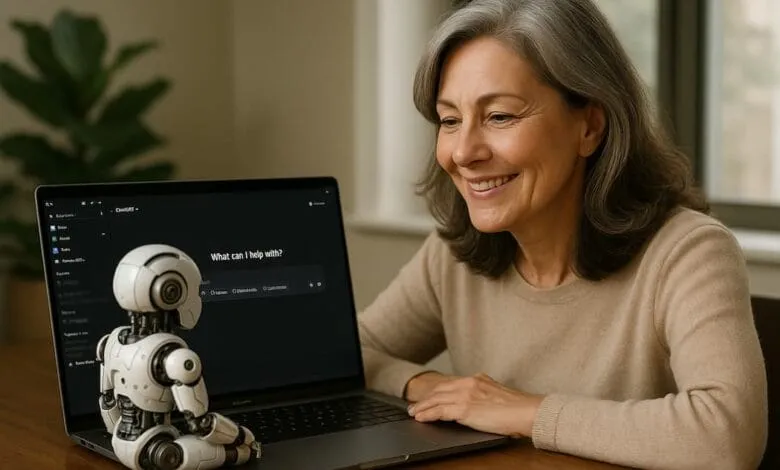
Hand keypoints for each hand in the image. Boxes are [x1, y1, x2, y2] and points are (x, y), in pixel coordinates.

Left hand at [407, 373, 543, 437]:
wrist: (527, 411)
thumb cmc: (518, 408)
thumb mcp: (498, 394)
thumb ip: (485, 394)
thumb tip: (478, 402)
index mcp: (477, 380)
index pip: (450, 384)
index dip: (436, 391)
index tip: (428, 397)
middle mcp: (469, 383)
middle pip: (439, 390)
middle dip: (425, 399)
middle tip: (414, 406)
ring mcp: (466, 395)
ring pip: (436, 399)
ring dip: (422, 407)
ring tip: (413, 413)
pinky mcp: (465, 408)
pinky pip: (440, 411)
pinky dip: (428, 414)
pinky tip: (421, 417)